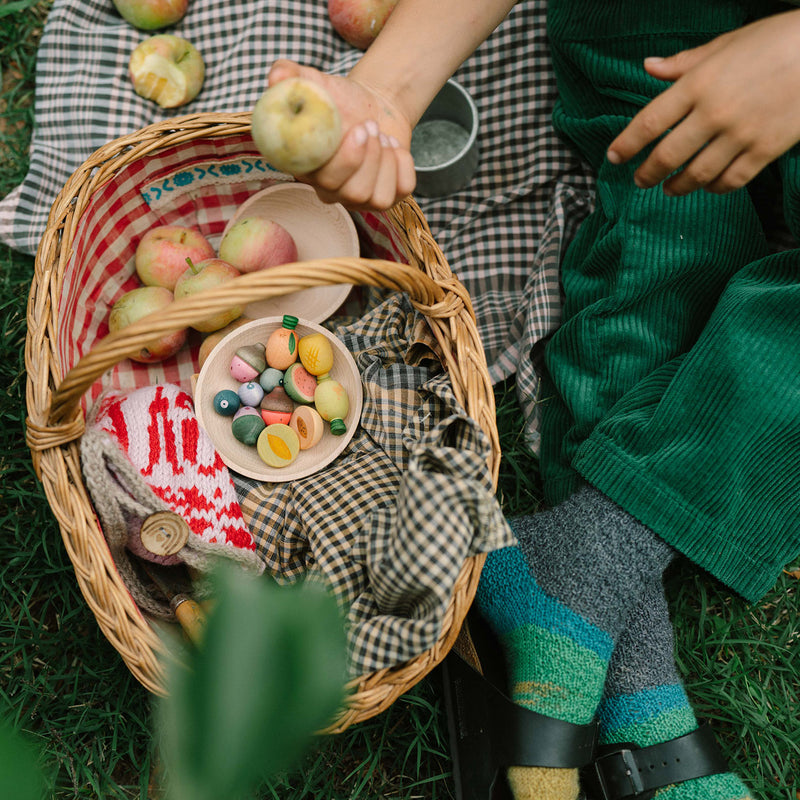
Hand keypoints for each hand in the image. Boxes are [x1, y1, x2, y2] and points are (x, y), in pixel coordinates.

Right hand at [267, 59, 415, 210]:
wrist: (371, 107)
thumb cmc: (340, 101)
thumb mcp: (315, 84)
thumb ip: (291, 78)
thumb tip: (276, 77)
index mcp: (309, 169)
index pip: (322, 182)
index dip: (344, 162)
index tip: (356, 129)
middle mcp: (331, 190)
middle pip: (352, 194)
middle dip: (369, 158)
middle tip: (370, 126)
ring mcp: (360, 199)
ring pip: (378, 197)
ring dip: (386, 160)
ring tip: (380, 134)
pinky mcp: (387, 197)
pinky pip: (402, 190)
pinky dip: (404, 163)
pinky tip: (393, 148)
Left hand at [606, 9, 799, 195]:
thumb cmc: (776, 40)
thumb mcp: (727, 44)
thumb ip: (685, 63)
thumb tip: (650, 66)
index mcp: (698, 84)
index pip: (649, 122)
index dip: (626, 144)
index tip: (613, 158)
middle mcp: (714, 113)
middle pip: (667, 156)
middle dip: (647, 173)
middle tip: (640, 180)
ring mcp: (740, 134)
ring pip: (697, 174)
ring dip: (678, 186)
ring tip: (669, 189)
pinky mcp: (765, 149)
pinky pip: (731, 180)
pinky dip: (715, 187)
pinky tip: (707, 186)